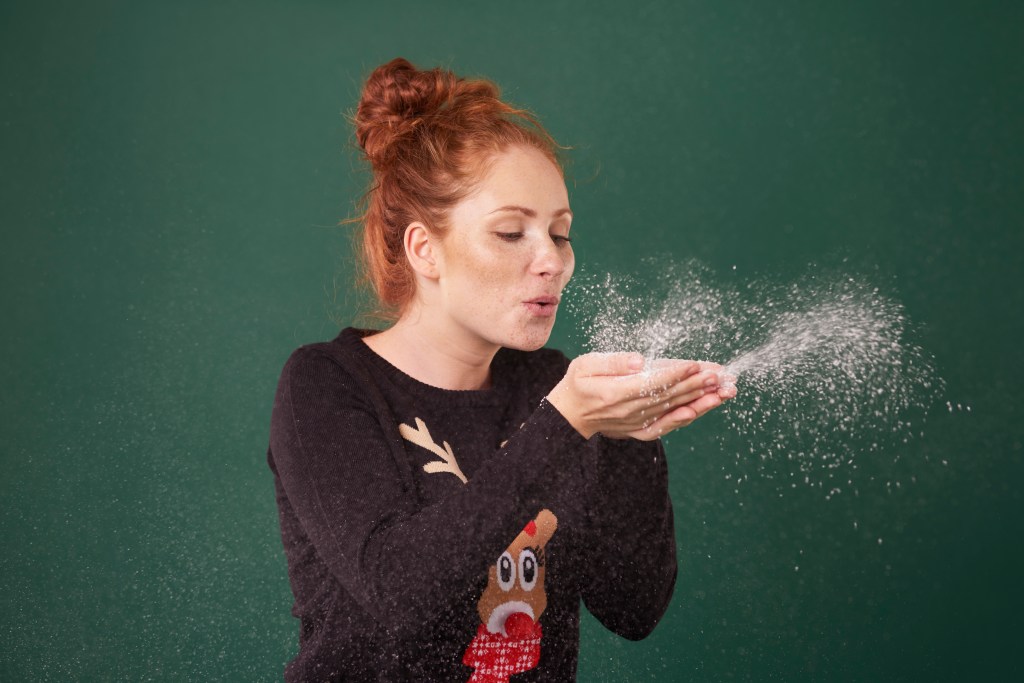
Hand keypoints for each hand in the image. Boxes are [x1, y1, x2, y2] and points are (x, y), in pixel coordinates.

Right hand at [546, 354, 735, 440]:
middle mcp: (629, 411)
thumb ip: (613, 362)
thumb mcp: (585, 364)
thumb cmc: (578, 383)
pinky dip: (684, 419)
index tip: (696, 365)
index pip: (652, 382)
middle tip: (721, 374)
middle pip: (669, 396)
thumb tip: (640, 361)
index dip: (675, 373)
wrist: (571, 415)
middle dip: (697, 384)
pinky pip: (667, 425)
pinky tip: (700, 409)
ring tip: (724, 391)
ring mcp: (637, 422)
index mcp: (615, 393)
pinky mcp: (641, 430)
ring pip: (674, 410)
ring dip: (701, 400)